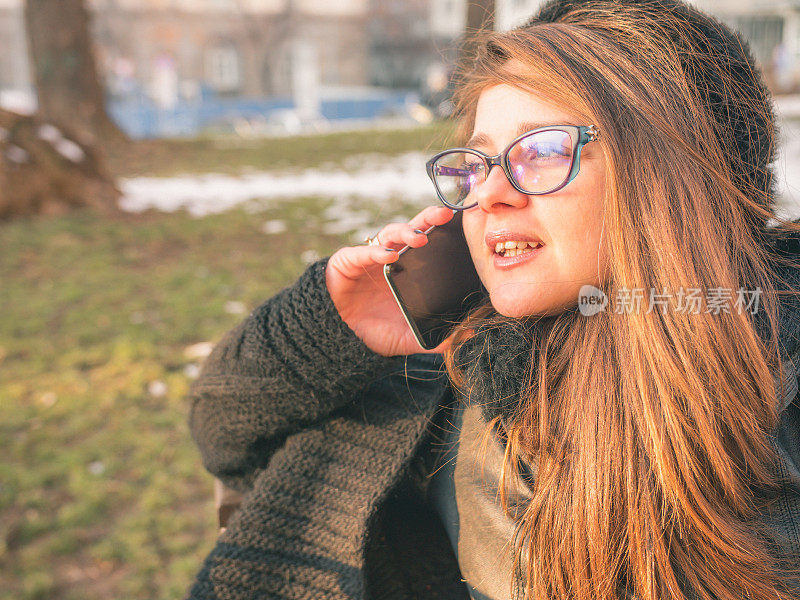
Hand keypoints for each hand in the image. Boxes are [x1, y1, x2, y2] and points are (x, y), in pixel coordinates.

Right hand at [326, 206, 455, 356]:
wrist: (339, 337)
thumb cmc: (374, 331)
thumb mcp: (408, 337)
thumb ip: (435, 337)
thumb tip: (468, 334)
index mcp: (408, 270)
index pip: (429, 244)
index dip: (443, 231)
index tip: (460, 223)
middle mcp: (392, 258)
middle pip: (413, 230)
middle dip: (428, 219)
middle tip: (444, 214)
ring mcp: (370, 258)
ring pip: (390, 235)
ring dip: (405, 232)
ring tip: (419, 238)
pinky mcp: (348, 261)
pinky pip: (363, 253)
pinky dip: (376, 252)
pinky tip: (388, 255)